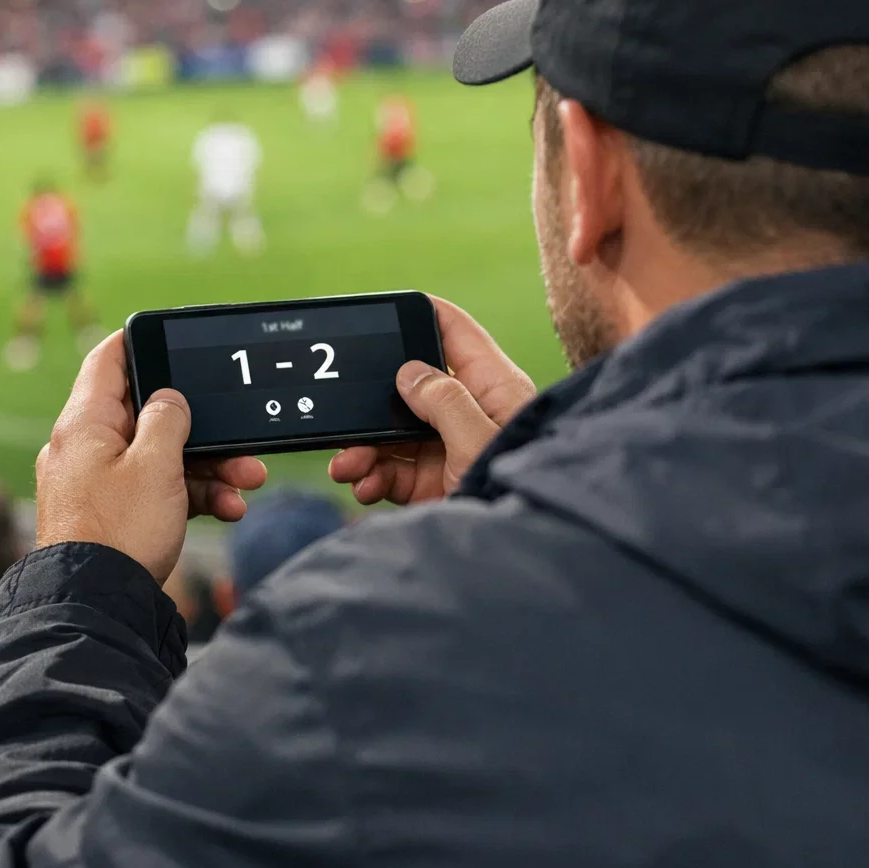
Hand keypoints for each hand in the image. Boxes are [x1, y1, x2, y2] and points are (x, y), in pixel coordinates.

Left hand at [35, 331, 266, 581]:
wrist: (98, 605)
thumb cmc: (120, 531)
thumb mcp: (155, 464)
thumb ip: (167, 419)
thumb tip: (169, 399)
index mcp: (85, 423)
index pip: (109, 361)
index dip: (141, 344)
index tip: (172, 340)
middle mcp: (85, 448)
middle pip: (148, 416)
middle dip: (202, 430)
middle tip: (240, 441)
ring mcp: (98, 483)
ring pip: (160, 457)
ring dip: (208, 467)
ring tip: (246, 482)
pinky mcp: (112, 514)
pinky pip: (156, 490)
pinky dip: (191, 495)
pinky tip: (227, 507)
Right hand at [329, 296, 534, 504]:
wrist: (520, 558)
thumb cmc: (517, 487)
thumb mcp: (479, 439)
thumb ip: (444, 400)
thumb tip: (409, 371)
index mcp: (492, 387)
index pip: (455, 333)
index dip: (423, 314)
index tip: (386, 309)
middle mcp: (469, 413)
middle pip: (412, 388)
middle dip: (374, 401)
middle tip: (347, 414)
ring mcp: (451, 449)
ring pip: (395, 433)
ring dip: (365, 447)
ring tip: (349, 466)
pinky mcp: (437, 483)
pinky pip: (395, 471)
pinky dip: (373, 477)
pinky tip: (363, 486)